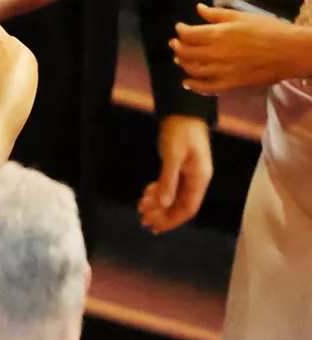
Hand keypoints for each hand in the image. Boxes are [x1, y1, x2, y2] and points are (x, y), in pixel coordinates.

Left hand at [138, 114, 212, 234]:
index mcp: (199, 179)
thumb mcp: (172, 157)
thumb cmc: (180, 132)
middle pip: (179, 205)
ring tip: (140, 207)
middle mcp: (196, 179)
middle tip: (143, 220)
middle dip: (162, 214)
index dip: (172, 220)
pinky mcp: (180, 167)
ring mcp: (189, 173)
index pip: (188, 208)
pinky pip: (170, 185)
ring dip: (158, 203)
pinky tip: (146, 194)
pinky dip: (158, 191)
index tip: (155, 227)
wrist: (183, 111)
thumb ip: (168, 181)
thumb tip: (163, 204)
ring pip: (173, 196)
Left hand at [171, 3, 311, 94]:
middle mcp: (215, 53)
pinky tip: (188, 82)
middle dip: (177, 47)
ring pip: (192, 69)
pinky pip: (205, 88)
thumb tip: (198, 8)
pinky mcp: (230, 85)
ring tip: (180, 59)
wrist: (290, 52)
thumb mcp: (243, 17)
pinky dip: (193, 85)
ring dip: (182, 63)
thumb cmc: (270, 30)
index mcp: (218, 34)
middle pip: (185, 52)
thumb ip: (217, 14)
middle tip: (175, 43)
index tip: (179, 28)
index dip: (180, 31)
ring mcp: (221, 71)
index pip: (188, 34)